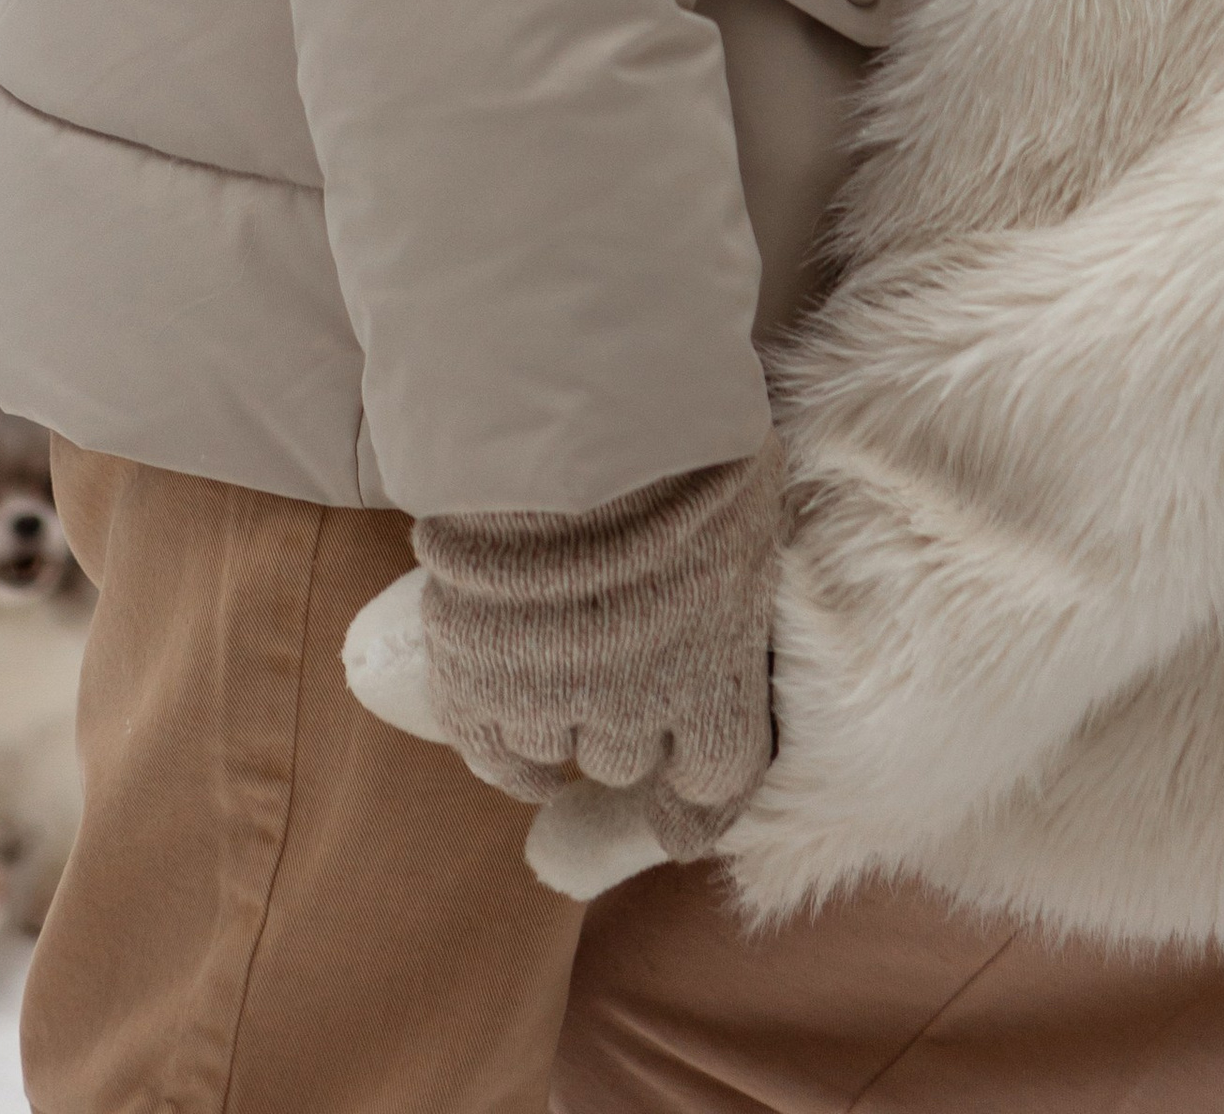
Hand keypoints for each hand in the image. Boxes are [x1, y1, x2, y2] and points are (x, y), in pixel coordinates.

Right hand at [415, 437, 780, 859]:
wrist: (574, 424)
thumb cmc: (687, 450)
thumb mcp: (749, 512)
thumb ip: (741, 567)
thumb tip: (744, 561)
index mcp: (715, 680)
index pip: (717, 782)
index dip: (702, 791)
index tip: (690, 798)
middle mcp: (634, 713)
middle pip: (628, 763)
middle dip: (628, 728)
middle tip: (619, 681)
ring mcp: (548, 703)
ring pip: (554, 756)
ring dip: (560, 724)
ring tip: (557, 680)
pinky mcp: (475, 684)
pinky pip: (489, 753)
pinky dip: (501, 748)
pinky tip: (509, 726)